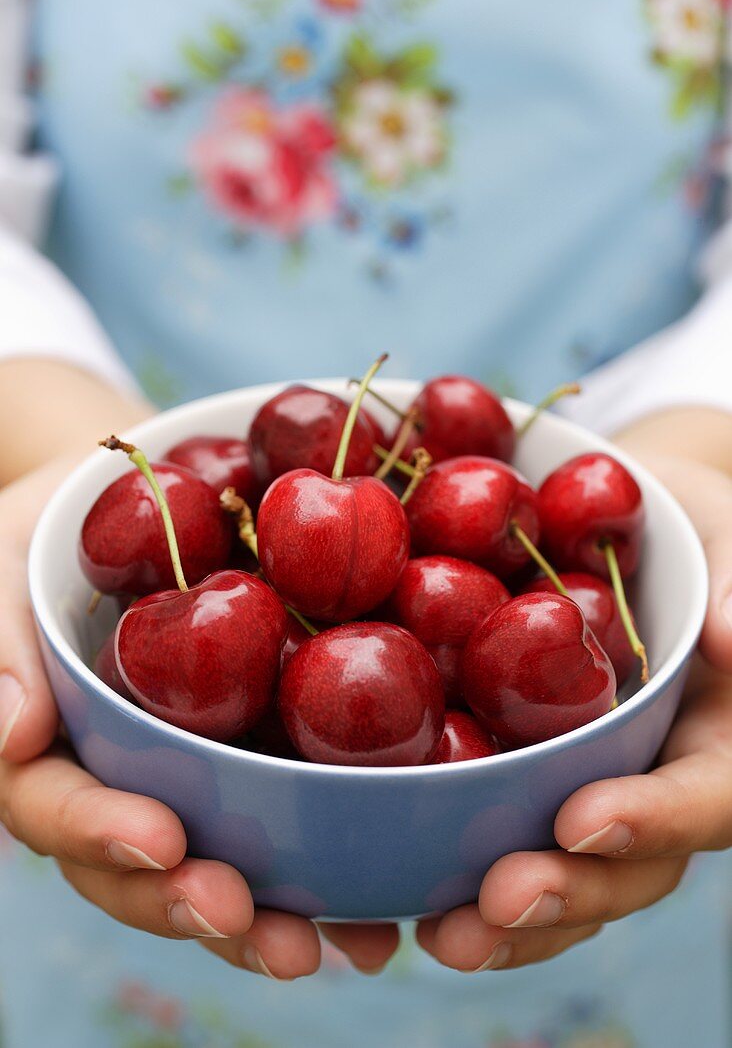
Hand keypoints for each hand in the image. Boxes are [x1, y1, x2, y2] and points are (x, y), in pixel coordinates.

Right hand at [0, 459, 398, 977]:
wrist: (144, 490)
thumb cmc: (58, 520)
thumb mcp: (6, 560)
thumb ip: (0, 641)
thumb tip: (8, 735)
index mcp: (50, 742)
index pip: (55, 806)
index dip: (101, 834)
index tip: (163, 841)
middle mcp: (122, 775)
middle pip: (144, 868)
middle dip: (197, 904)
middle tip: (259, 924)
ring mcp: (192, 771)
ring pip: (223, 863)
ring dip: (279, 915)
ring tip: (350, 946)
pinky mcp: (261, 749)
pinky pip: (292, 813)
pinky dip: (338, 864)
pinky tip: (392, 906)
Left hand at [418, 454, 731, 971]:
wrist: (619, 527)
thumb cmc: (683, 524)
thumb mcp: (721, 532)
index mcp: (718, 736)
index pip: (708, 795)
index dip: (653, 818)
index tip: (581, 818)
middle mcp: (659, 779)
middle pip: (633, 866)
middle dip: (568, 892)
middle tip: (496, 903)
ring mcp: (596, 787)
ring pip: (569, 877)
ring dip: (510, 920)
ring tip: (444, 937)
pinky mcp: (531, 778)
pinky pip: (505, 839)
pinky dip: (460, 875)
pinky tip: (404, 900)